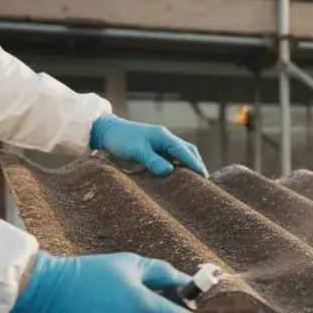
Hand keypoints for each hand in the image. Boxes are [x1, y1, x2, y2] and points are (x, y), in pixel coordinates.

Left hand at [90, 113, 208, 176]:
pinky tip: (176, 176)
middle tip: (204, 181)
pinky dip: (177, 166)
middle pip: (188, 151)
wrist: (107, 131)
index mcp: (164, 137)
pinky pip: (171, 157)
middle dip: (196, 164)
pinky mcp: (154, 148)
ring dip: (187, 165)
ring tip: (193, 180)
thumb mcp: (136, 151)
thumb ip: (153, 160)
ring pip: (180, 154)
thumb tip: (169, 171)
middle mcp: (165, 139)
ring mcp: (160, 143)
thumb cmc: (121, 139)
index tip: (205, 177)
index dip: (196, 165)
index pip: (186, 152)